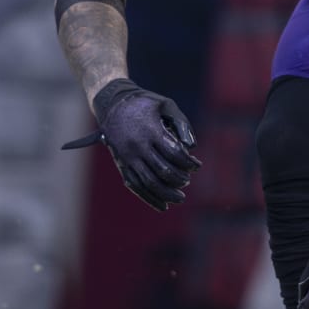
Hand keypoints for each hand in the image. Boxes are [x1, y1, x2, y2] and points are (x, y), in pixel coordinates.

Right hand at [62, 79, 199, 210]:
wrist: (111, 104)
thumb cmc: (143, 103)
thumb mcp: (165, 104)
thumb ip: (181, 123)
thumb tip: (192, 147)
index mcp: (150, 130)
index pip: (174, 153)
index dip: (189, 162)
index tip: (196, 165)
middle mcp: (138, 146)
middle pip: (163, 170)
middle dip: (180, 178)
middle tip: (187, 180)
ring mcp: (128, 157)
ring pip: (149, 182)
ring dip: (167, 193)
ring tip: (180, 197)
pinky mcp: (121, 164)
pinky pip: (135, 185)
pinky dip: (149, 198)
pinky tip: (163, 205)